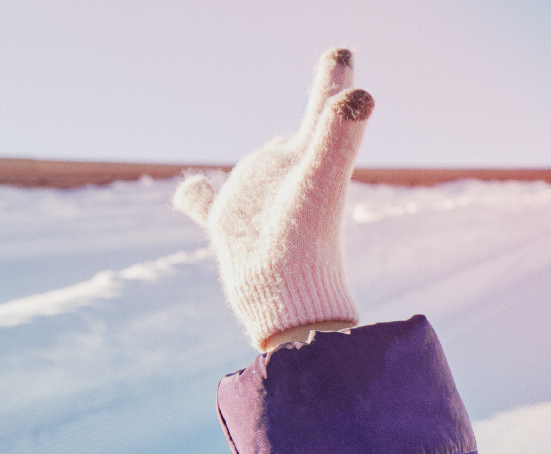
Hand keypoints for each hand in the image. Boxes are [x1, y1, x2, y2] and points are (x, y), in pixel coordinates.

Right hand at [176, 48, 372, 350]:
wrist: (287, 306)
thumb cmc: (304, 248)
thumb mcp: (317, 186)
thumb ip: (336, 138)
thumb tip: (361, 95)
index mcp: (307, 159)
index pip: (324, 108)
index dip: (333, 78)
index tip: (343, 51)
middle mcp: (284, 174)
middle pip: (296, 137)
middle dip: (312, 112)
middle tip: (331, 77)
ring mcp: (256, 199)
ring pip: (256, 167)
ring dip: (262, 157)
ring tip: (273, 142)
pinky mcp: (228, 225)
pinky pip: (206, 201)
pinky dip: (195, 193)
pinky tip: (189, 188)